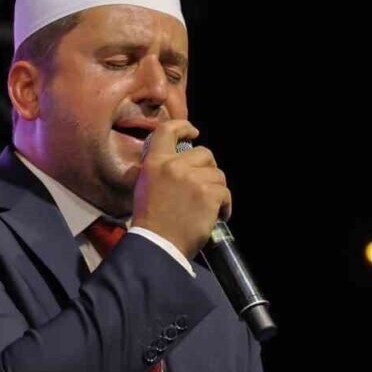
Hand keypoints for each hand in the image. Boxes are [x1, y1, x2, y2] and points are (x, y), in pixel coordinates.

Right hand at [132, 119, 230, 258]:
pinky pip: (225, 193)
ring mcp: (193, 180)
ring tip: (207, 206)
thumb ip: (161, 170)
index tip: (193, 133)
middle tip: (202, 187)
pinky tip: (216, 216)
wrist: (157, 245)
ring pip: (218, 175)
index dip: (184, 126)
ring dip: (216, 190)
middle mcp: (174, 166)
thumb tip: (180, 162)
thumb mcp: (146, 186)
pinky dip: (224, 206)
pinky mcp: (209, 195)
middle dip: (208, 169)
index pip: (168, 130)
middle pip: (205, 154)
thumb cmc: (150, 220)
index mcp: (155, 163)